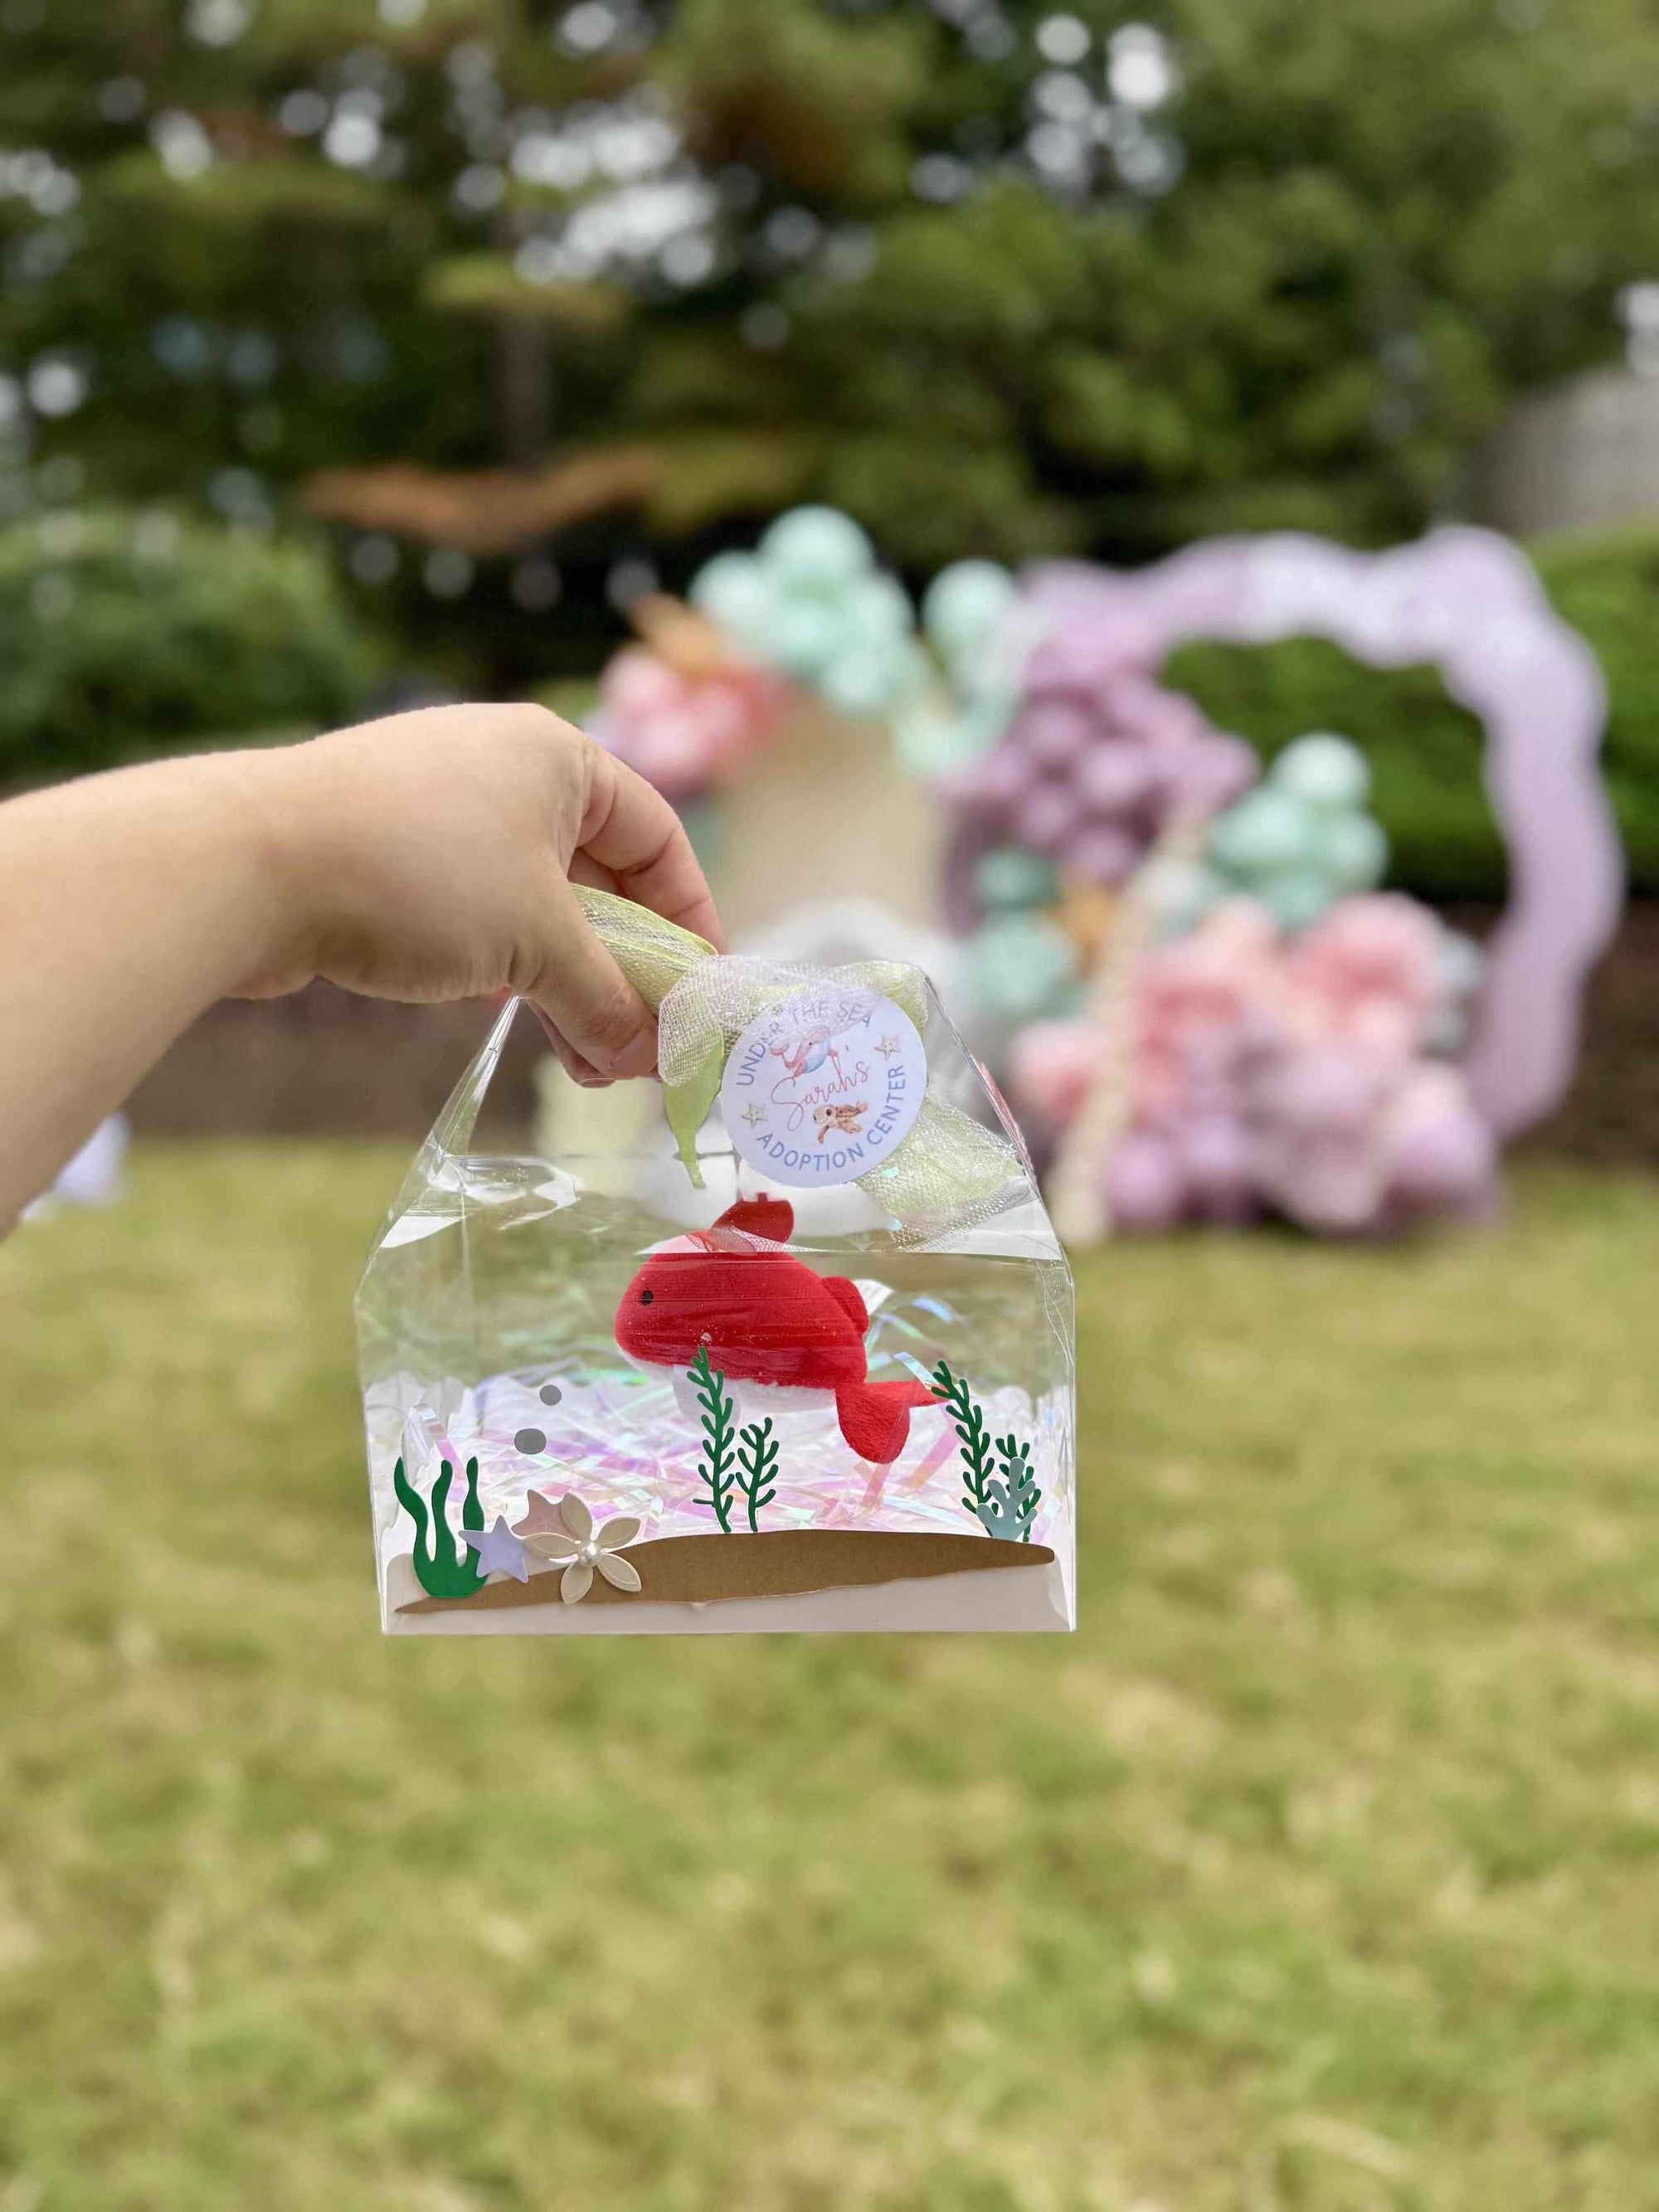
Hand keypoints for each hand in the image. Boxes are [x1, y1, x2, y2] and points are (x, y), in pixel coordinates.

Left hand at [235, 703, 722, 1081]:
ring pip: (535, 906)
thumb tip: (644, 1057)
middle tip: (642, 1049)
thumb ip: (604, 999)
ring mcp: (440, 811)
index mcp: (557, 758)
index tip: (699, 993)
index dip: (689, 919)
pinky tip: (523, 1028)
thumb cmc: (417, 876)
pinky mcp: (387, 855)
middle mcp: (503, 770)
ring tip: (588, 1066)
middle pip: (599, 879)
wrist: (247, 864)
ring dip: (569, 987)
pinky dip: (510, 971)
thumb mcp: (537, 944)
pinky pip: (477, 914)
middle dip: (625, 972)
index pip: (657, 838)